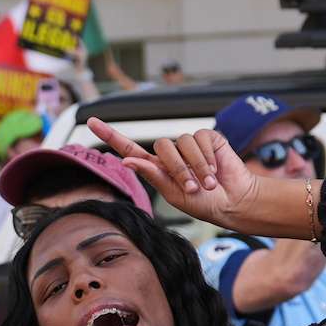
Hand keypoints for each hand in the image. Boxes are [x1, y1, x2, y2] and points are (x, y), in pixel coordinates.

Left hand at [89, 117, 259, 226]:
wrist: (233, 201)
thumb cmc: (204, 204)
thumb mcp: (175, 195)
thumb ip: (153, 175)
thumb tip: (127, 160)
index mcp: (157, 168)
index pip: (129, 148)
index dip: (110, 135)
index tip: (91, 121)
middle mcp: (172, 154)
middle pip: (161, 146)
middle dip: (177, 168)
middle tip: (193, 187)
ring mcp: (189, 145)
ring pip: (182, 142)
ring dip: (196, 166)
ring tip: (208, 182)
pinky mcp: (208, 138)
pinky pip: (200, 139)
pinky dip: (208, 157)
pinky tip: (216, 169)